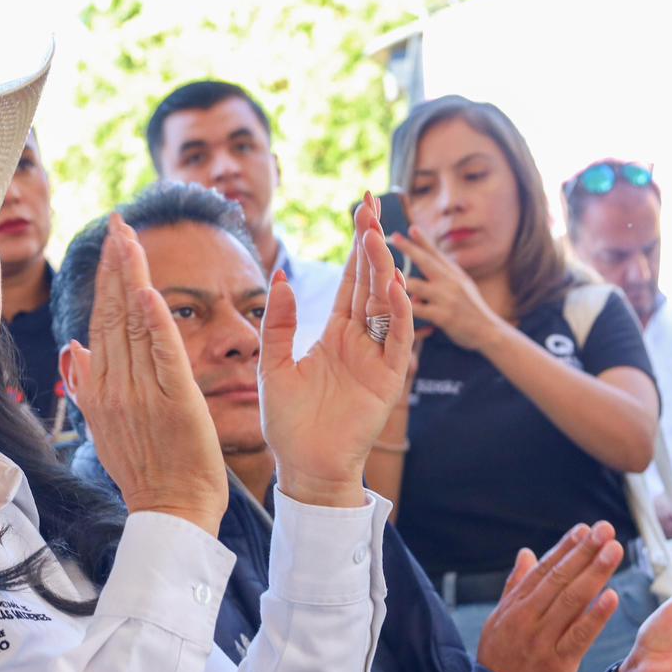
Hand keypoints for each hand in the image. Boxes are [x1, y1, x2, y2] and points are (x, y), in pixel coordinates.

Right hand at [67, 214, 227, 534]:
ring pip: (133, 325)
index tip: (112, 244)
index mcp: (99, 389)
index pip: (100, 322)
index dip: (106, 280)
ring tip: (131, 239)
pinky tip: (148, 290)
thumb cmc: (145, 472)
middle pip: (112, 314)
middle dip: (116, 264)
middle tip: (119, 223)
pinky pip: (161, 354)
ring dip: (132, 277)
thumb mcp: (105, 427)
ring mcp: (142, 393)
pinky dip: (155, 322)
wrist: (170, 513)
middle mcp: (115, 386)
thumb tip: (73, 348)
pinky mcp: (174, 401)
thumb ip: (88, 386)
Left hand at [259, 192, 413, 506]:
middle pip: (371, 282)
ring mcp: (377, 358)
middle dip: (373, 244)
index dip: (357, 246)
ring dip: (383, 272)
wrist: (304, 467)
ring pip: (386, 305)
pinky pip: (397, 342)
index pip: (351, 280)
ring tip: (376, 238)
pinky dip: (399, 315)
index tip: (362, 209)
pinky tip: (394, 288)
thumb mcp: (272, 366)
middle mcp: (361, 340)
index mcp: (336, 334)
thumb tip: (280, 278)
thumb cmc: (288, 423)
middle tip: (373, 204)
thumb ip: (278, 323)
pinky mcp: (388, 381)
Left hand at [391, 225, 506, 351]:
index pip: (436, 253)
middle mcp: (450, 281)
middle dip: (409, 248)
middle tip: (393, 236)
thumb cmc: (472, 309)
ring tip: (384, 273)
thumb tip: (424, 268)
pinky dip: (404, 307)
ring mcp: (446, 298)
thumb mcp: (462, 286)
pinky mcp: (442, 316)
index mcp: (454, 273)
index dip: (422, 240)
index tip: (410, 227)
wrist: (490, 332)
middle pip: (426, 262)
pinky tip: (391, 304)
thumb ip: (443, 276)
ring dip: (400, 280)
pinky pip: (417, 310)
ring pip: (416, 286)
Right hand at [476, 521, 623, 671]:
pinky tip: (612, 597)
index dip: (564, 549)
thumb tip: (526, 553)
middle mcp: (525, 619)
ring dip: (594, 573)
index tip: (584, 530)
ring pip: (570, 601)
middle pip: (558, 579)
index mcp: (513, 607)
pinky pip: (578, 636)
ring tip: (614, 550)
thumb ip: (515, 587)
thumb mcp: (498, 622)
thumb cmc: (500, 663)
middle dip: (584, 552)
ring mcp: (540, 641)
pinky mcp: (556, 664)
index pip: (542, 571)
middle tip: (606, 529)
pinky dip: (594, 616)